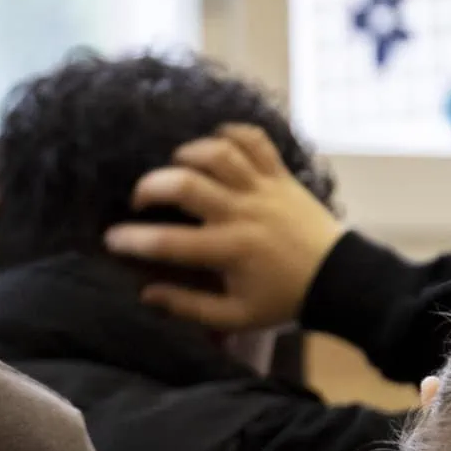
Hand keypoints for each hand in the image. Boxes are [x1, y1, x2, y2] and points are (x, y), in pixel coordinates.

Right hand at [102, 123, 345, 330]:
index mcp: (230, 250)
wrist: (340, 278)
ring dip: (189, 154)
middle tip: (141, 198)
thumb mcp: (234, 316)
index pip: (171, 242)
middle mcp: (244, 213)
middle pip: (188, 183)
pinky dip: (232, 133)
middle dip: (152, 185)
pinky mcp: (281, 175)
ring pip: (220, 153)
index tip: (110, 239)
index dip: (134, 239)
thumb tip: (146, 294)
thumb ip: (188, 306)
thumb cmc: (282, 300)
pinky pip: (255, 140)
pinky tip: (215, 144)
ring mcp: (264, 189)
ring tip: (177, 167)